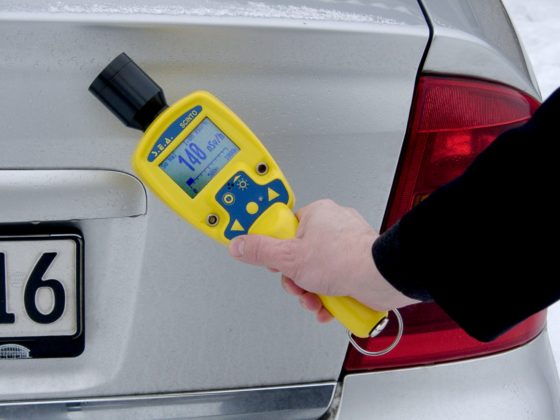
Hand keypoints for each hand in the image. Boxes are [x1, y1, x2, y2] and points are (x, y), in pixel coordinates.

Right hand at [228, 199, 418, 322]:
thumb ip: (260, 251)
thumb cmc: (345, 259)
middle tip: (299, 285)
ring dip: (312, 293)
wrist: (381, 278)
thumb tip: (238, 244)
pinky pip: (336, 281)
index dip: (278, 252)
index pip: (286, 230)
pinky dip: (330, 297)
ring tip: (317, 300)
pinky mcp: (358, 266)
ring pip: (318, 273)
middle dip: (297, 280)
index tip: (276, 263)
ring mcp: (347, 247)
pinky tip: (329, 306)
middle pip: (300, 257)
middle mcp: (333, 226)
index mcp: (316, 214)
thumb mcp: (289, 257)